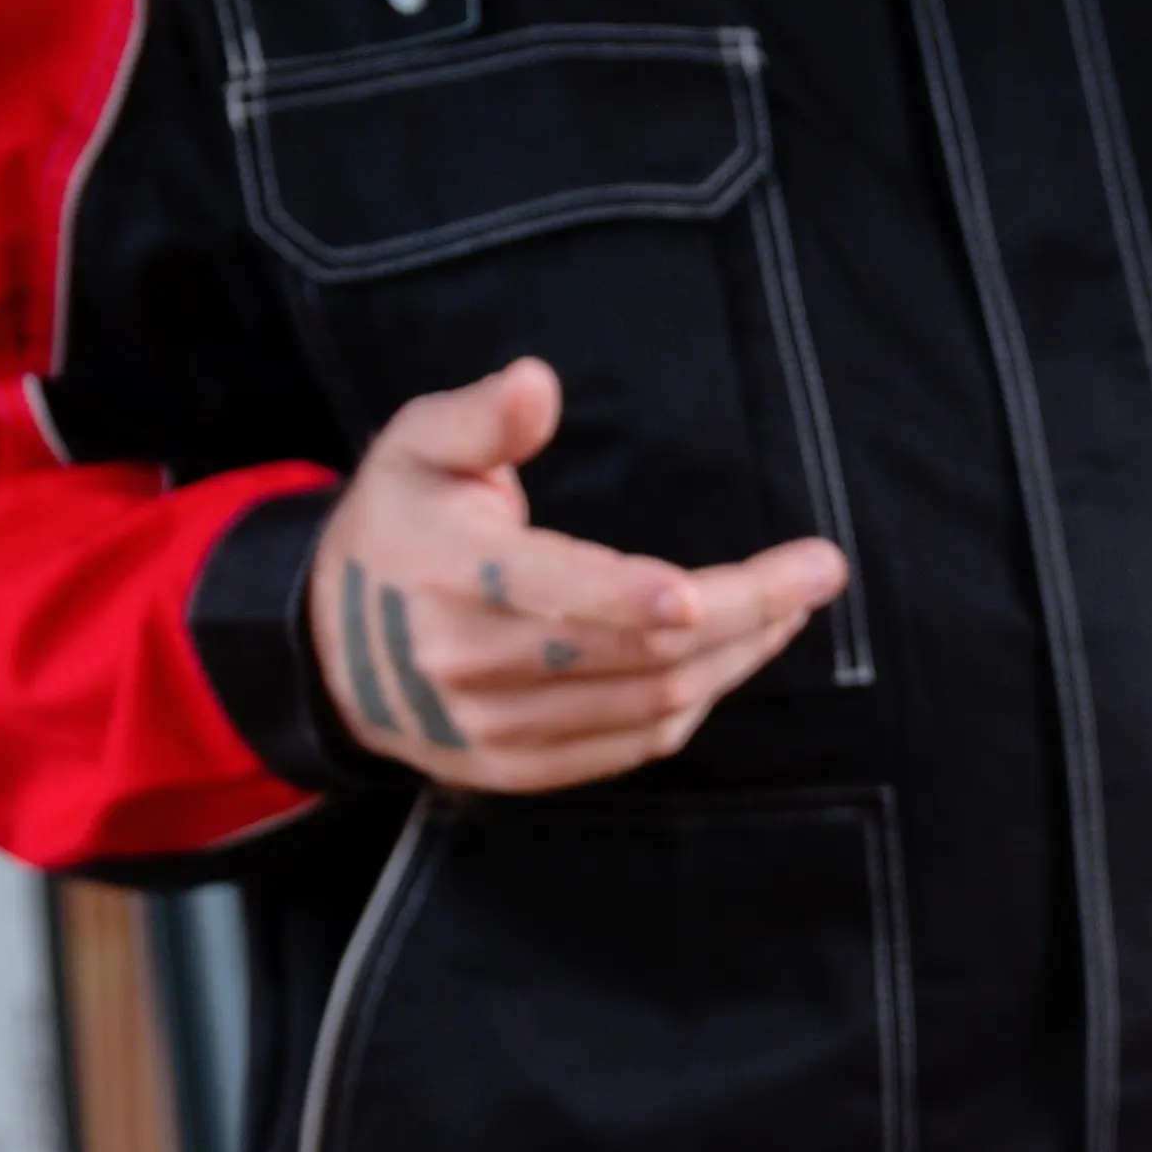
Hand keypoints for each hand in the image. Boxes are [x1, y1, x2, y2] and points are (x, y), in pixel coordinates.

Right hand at [305, 359, 843, 798]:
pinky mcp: (523, 770)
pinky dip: (700, 700)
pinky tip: (738, 653)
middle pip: (636, 650)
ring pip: (652, 702)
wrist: (332, 651)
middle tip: (819, 571)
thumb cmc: (397, 525)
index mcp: (445, 572)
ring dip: (739, 657)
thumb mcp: (416, 447)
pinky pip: (637, 742)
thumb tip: (537, 381)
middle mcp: (470, 663)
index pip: (553, 590)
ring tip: (793, 605)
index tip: (708, 586)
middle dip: (744, 611)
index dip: (631, 594)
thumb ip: (482, 418)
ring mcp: (499, 729)